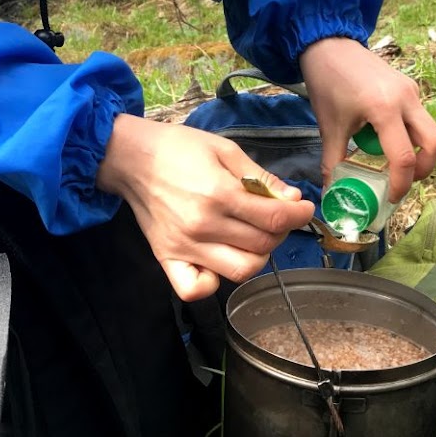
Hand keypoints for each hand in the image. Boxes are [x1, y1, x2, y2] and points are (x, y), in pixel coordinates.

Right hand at [96, 115, 315, 301]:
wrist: (131, 157)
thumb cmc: (178, 148)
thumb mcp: (224, 149)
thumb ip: (259, 177)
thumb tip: (291, 198)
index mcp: (218, 193)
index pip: (274, 217)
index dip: (299, 214)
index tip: (304, 208)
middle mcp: (203, 226)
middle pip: (262, 245)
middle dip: (281, 231)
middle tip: (276, 215)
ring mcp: (184, 247)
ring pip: (240, 270)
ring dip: (257, 256)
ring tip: (253, 236)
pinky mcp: (167, 258)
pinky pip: (195, 289)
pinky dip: (213, 283)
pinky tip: (219, 261)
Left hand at [300, 37, 435, 203]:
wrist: (327, 44)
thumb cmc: (327, 82)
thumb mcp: (329, 125)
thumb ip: (333, 161)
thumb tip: (333, 192)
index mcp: (385, 109)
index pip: (403, 157)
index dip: (401, 184)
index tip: (392, 197)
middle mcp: (406, 98)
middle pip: (435, 142)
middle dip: (424, 168)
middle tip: (404, 180)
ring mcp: (411, 90)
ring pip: (430, 129)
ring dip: (418, 150)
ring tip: (393, 161)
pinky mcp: (409, 85)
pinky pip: (419, 116)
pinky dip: (410, 133)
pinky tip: (386, 137)